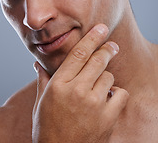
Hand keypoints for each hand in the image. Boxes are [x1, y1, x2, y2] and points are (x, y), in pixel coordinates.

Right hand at [32, 24, 128, 142]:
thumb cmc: (47, 129)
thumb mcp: (40, 104)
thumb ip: (42, 80)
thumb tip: (37, 64)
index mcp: (58, 85)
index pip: (79, 53)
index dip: (92, 37)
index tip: (101, 27)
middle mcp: (76, 91)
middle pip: (98, 60)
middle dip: (107, 49)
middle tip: (112, 46)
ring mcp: (93, 104)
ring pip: (108, 77)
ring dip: (106, 78)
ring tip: (100, 87)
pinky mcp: (107, 117)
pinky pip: (120, 94)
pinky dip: (116, 94)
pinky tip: (108, 99)